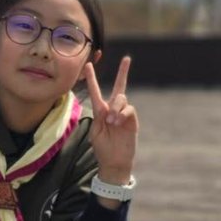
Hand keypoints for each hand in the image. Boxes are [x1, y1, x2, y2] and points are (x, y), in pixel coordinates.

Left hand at [83, 55, 137, 182]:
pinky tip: (117, 122)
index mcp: (100, 111)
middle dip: (123, 72)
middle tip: (127, 58)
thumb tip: (109, 108)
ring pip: (121, 98)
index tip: (88, 65)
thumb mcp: (95, 131)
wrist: (114, 162)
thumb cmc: (102, 148)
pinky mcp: (132, 120)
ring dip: (115, 108)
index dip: (92, 78)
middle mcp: (113, 109)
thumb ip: (99, 116)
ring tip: (111, 122)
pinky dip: (122, 114)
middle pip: (119, 87)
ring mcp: (124, 114)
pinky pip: (129, 109)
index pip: (96, 91)